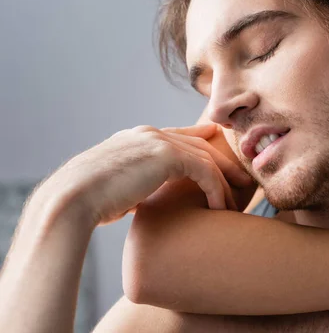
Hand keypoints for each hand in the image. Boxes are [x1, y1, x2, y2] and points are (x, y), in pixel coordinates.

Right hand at [38, 124, 251, 225]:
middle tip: (242, 182)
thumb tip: (137, 200)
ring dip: (224, 182)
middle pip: (200, 144)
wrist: (72, 198)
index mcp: (137, 137)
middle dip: (224, 163)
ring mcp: (158, 141)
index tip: (221, 156)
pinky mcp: (166, 155)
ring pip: (206, 157)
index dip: (204, 144)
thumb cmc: (88, 201)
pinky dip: (216, 190)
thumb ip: (133, 185)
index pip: (180, 136)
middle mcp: (150, 134)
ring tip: (236, 203)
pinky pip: (204, 170)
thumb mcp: (115, 186)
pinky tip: (220, 208)